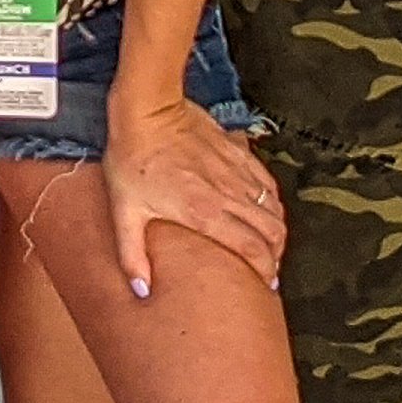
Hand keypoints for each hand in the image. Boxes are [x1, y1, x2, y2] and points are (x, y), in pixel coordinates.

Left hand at [102, 94, 284, 298]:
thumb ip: (132, 255)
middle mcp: (229, 195)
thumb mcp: (124, 212)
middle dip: (277, 255)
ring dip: (277, 230)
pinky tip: (266, 209)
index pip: (252, 249)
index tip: (266, 283)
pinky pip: (268, 182)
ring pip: (275, 208)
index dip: (265, 270)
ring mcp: (237, 172)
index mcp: (205, 214)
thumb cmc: (132, 161)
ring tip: (270, 244)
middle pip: (273, 232)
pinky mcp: (239, 153)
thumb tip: (141, 291)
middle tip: (270, 268)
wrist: (147, 111)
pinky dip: (273, 201)